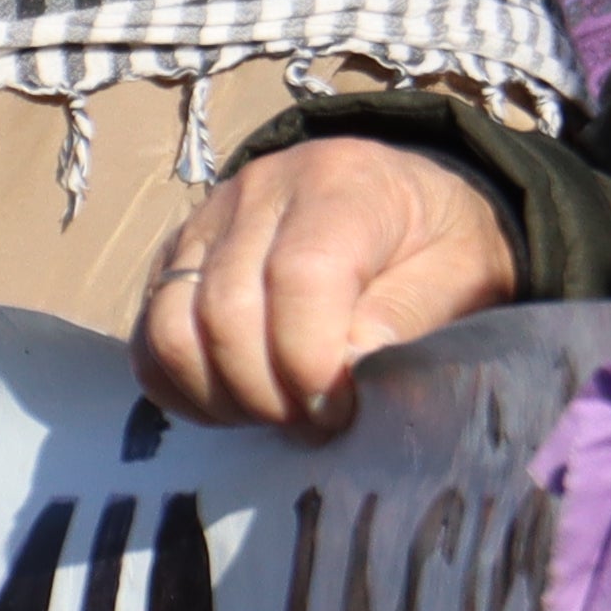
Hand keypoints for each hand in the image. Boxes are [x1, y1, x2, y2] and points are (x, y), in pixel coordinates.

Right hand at [134, 141, 517, 439]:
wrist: (408, 205)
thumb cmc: (441, 247)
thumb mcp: (462, 276)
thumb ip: (408, 319)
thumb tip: (347, 372)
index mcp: (342, 184)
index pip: (299, 277)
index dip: (310, 362)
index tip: (338, 411)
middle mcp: (262, 190)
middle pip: (226, 309)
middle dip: (267, 393)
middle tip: (314, 426)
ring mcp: (208, 221)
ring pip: (172, 327)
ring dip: (220, 396)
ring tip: (275, 415)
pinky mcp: (176, 256)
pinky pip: (148, 336)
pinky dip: (181, 386)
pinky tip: (235, 404)